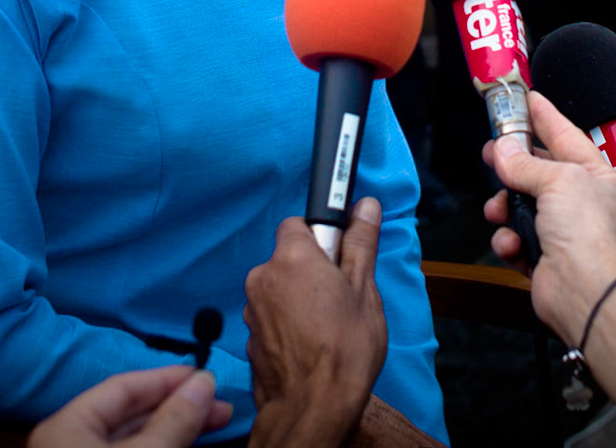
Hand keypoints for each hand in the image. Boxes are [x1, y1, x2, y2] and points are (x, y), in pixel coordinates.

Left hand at [27, 367, 230, 447]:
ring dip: (176, 428)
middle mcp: (69, 440)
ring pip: (134, 437)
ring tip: (215, 421)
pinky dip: (162, 447)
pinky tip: (188, 443)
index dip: (168, 378)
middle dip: (179, 405)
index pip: (123, 386)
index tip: (208, 376)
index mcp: (65, 425)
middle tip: (221, 404)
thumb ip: (173, 422)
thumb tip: (205, 382)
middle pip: (131, 412)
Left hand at [242, 198, 386, 445]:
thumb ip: (360, 244)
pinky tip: (309, 344)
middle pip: (287, 258)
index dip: (320, 237)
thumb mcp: (364, 291)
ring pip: (279, 289)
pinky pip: (271, 317)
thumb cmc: (343, 351)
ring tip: (326, 326)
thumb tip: (366, 207)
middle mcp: (263, 277)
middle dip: (311, 271)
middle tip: (339, 296)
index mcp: (292, 257)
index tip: (339, 256)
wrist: (313, 408)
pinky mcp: (249, 337)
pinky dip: (286, 324)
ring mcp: (252, 309)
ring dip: (297, 299)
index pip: (297, 224)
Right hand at [481, 90, 615, 340]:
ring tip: (499, 209)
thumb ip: (526, 164)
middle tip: (492, 152)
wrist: (587, 291)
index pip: (567, 137)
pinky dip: (508, 240)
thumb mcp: (558, 180)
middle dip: (513, 165)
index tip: (527, 100)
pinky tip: (512, 242)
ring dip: (505, 207)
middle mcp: (582, 202)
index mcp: (597, 176)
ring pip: (520, 206)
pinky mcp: (544, 257)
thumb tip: (503, 151)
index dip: (545, 117)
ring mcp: (563, 231)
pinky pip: (515, 239)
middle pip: (539, 172)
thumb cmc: (590, 235)